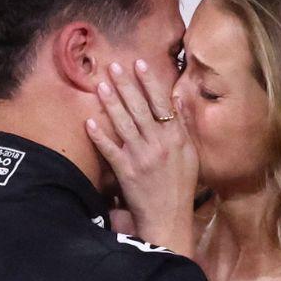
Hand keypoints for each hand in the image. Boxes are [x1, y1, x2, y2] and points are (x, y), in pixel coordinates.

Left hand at [85, 59, 198, 255]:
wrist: (169, 217)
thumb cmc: (181, 186)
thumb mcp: (191, 154)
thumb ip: (184, 126)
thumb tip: (178, 99)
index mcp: (176, 137)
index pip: (162, 103)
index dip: (149, 81)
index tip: (139, 63)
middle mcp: (160, 143)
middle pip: (140, 108)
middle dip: (126, 85)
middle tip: (114, 66)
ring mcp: (142, 157)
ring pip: (124, 124)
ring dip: (111, 103)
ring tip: (101, 84)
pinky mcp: (126, 172)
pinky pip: (111, 150)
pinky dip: (100, 136)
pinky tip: (90, 122)